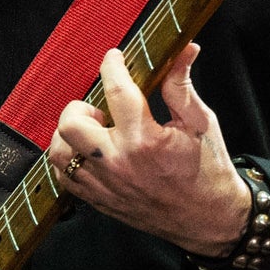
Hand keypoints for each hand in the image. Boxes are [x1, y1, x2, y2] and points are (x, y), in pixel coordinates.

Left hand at [48, 44, 251, 256]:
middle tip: (102, 107)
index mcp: (146, 139)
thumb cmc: (208, 170)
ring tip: (94, 131)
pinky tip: (90, 153)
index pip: (116, 89)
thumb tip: (184, 50)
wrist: (209, 219)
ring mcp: (105, 184)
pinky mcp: (99, 200)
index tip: (115, 58)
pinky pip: (63, 177)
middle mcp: (118, 163)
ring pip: (59, 151)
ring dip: (70, 134)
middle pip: (71, 122)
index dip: (112, 65)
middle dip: (82, 105)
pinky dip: (70, 159)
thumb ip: (181, 85)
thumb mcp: (201, 123)